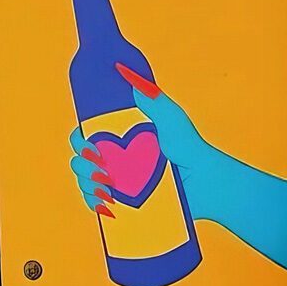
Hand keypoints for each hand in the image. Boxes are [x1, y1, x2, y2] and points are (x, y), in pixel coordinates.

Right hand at [67, 63, 223, 219]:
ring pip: (85, 182)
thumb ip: (153, 101)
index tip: (86, 140)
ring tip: (105, 184)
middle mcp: (115, 159)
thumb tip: (131, 80)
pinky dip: (95, 203)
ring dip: (87, 182)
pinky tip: (106, 200)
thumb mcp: (172, 120)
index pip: (89, 134)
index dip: (80, 137)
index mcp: (121, 137)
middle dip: (82, 162)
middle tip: (98, 164)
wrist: (206, 183)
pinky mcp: (122, 205)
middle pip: (82, 159)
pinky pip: (97, 205)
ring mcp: (117, 183)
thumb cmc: (190, 148)